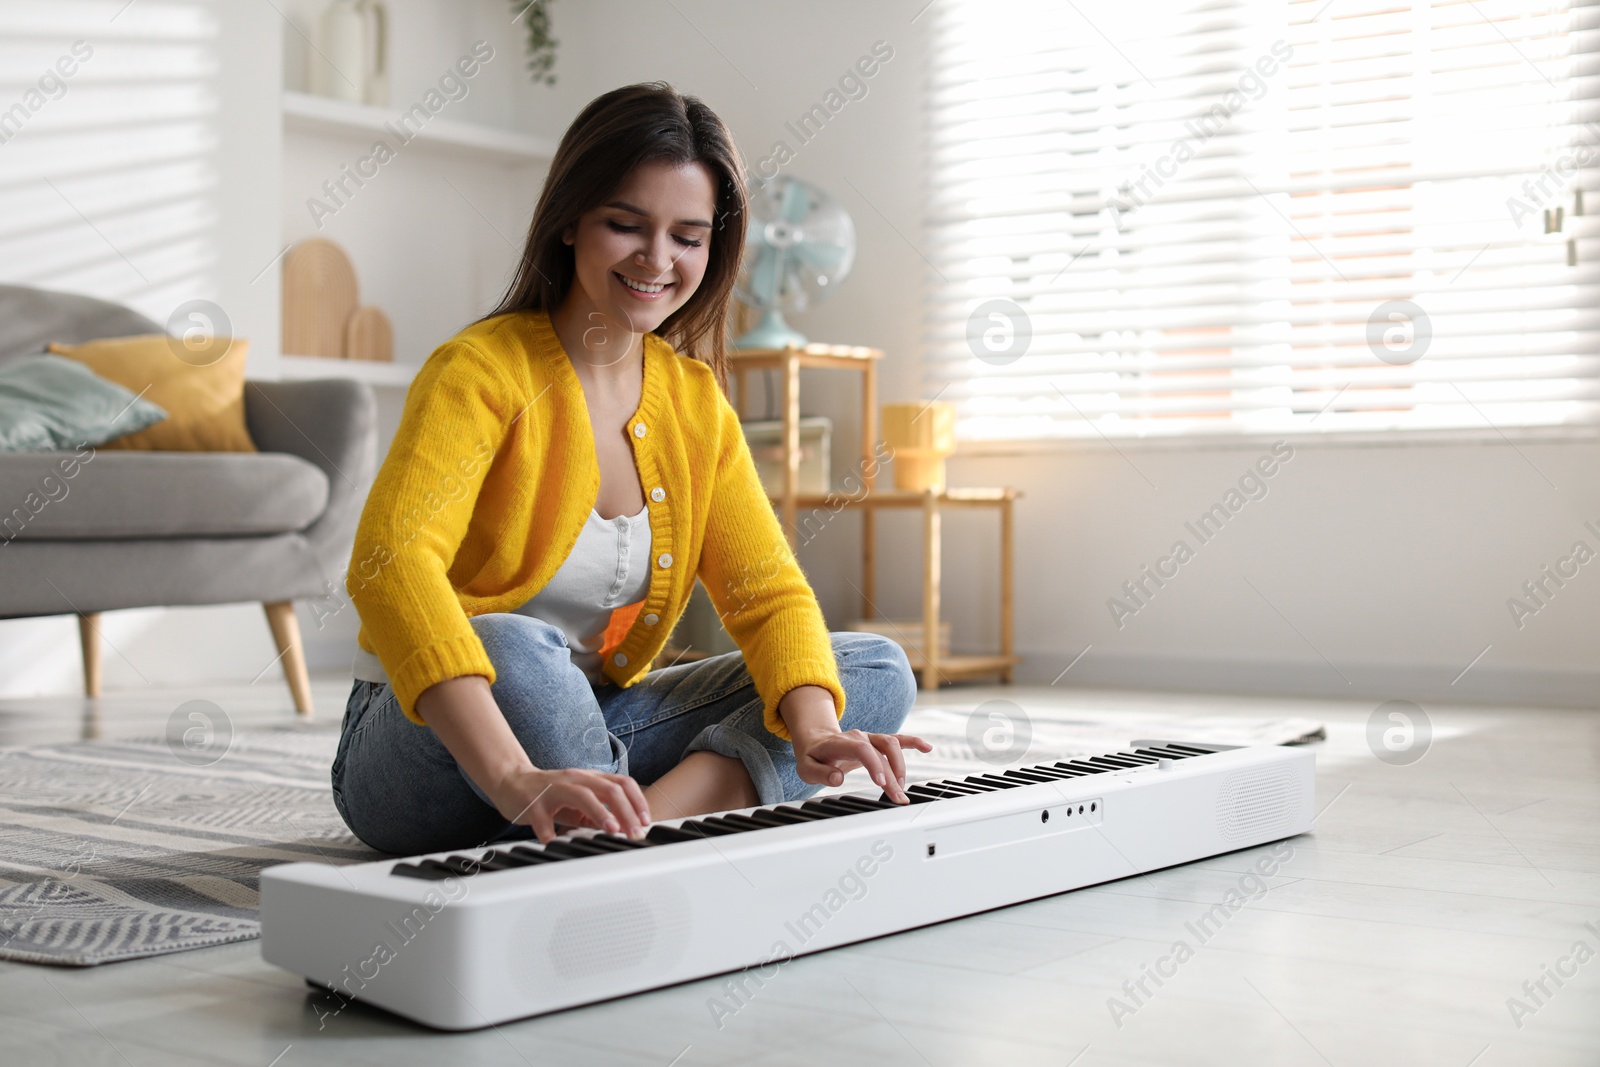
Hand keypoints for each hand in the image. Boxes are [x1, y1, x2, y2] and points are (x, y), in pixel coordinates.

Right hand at [489, 766, 651, 843]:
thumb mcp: (578, 802)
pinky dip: (550, 832)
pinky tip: (555, 843)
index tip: (645, 821)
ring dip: (601, 812)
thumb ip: (598, 814)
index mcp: (589, 779)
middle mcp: (576, 779)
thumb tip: (623, 829)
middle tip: (634, 833)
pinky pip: (543, 818)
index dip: (637, 801)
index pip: (622, 783)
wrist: (512, 782)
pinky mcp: (534, 802)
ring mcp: (555, 789)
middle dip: (626, 811)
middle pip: (609, 788)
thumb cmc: (549, 794)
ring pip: (582, 795)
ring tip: (612, 830)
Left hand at [792, 727, 932, 804]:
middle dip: (892, 775)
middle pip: (881, 752)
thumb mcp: (806, 768)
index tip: (881, 782)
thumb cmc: (813, 756)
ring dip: (901, 765)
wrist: (815, 740)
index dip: (874, 764)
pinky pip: (897, 739)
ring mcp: (868, 738)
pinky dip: (913, 742)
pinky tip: (927, 748)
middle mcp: (857, 737)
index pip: (862, 749)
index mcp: (840, 743)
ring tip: (902, 787)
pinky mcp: (876, 742)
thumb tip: (837, 778)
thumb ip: (820, 774)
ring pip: (891, 745)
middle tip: (897, 797)